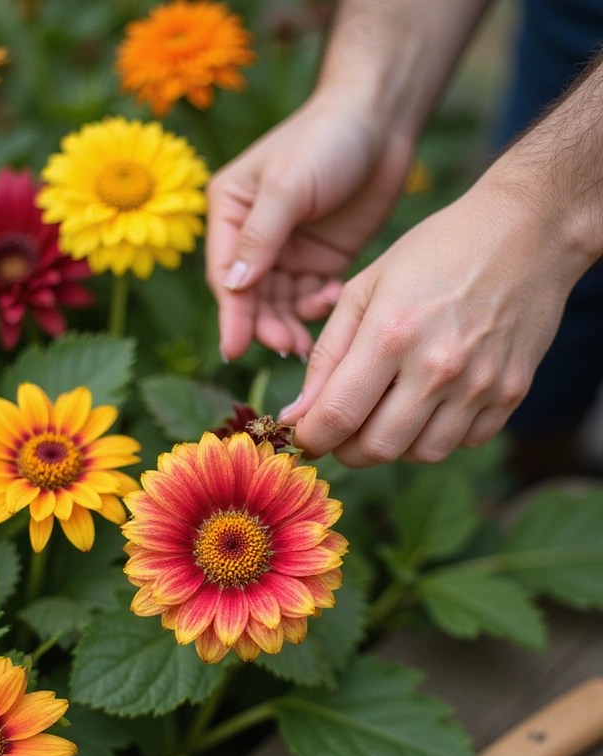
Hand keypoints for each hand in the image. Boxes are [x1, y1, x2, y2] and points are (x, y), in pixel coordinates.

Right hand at [205, 92, 413, 360]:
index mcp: (230, 211)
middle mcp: (252, 236)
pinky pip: (311, 297)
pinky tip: (333, 299)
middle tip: (288, 346)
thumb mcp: (287, 186)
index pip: (225, 274)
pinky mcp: (320, 260)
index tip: (235, 350)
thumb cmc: (325, 139)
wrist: (381, 120)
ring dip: (291, 323)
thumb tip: (234, 289)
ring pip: (280, 304)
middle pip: (252, 297)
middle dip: (266, 324)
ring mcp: (288, 251)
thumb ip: (260, 238)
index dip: (231, 314)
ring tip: (309, 341)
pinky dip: (318, 306)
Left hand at [282, 176, 581, 464]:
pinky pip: (464, 442)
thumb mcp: (366, 287)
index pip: (337, 416)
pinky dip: (440, 434)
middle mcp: (437, 366)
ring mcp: (479, 384)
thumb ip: (326, 354)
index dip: (313, 437)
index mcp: (391, 333)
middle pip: (378, 449)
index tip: (306, 435)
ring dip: (396, 445)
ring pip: (422, 454)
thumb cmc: (435, 253)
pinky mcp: (511, 393)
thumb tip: (298, 413)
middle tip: (344, 430)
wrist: (527, 232)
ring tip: (388, 413)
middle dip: (349, 450)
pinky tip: (432, 404)